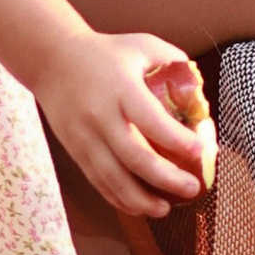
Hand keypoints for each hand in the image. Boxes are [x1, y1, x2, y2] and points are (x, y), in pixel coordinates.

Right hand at [31, 30, 214, 217]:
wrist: (53, 59)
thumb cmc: (106, 52)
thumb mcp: (142, 45)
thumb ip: (173, 63)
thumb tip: (201, 93)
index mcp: (122, 87)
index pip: (150, 120)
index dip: (176, 139)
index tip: (200, 149)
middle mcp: (101, 115)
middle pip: (135, 157)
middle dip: (166, 178)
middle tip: (192, 188)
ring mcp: (85, 136)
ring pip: (114, 178)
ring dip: (142, 200)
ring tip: (166, 208)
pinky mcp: (76, 150)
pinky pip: (98, 182)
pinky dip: (119, 199)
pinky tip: (140, 207)